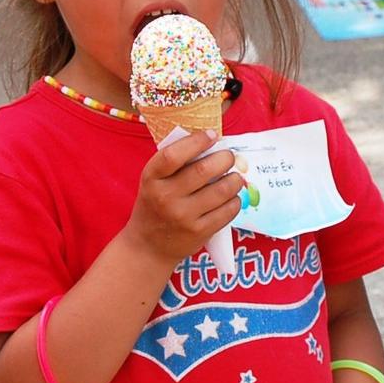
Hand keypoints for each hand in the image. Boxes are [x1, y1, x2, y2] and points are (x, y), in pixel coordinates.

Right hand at [122, 130, 243, 266]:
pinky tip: (231, 197)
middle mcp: (165, 197)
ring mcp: (183, 216)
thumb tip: (212, 143)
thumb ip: (175, 164)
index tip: (212, 135)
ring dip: (234, 180)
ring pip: (221, 190)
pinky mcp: (200, 231)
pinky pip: (228, 210)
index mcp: (151, 178)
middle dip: (224, 158)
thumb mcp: (154, 182)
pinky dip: (235, 200)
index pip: (173, 155)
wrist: (148, 247)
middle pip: (203, 170)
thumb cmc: (155, 206)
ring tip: (234, 177)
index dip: (196, 142)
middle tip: (229, 157)